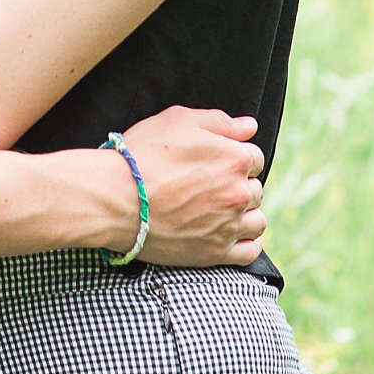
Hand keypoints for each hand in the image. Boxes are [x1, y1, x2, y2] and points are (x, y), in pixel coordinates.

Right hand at [119, 106, 266, 266]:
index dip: (234, 156)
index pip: (254, 157)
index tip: (215, 161)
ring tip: (220, 210)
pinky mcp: (215, 252)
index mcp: (234, 159)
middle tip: (209, 185)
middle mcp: (238, 193)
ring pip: (257, 220)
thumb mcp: (179, 121)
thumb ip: (221, 122)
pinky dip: (246, 242)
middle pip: (255, 188)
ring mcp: (228, 225)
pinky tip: (230, 233)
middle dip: (238, 184)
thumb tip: (250, 127)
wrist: (116, 198)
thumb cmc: (143, 154)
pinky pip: (250, 251)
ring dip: (245, 213)